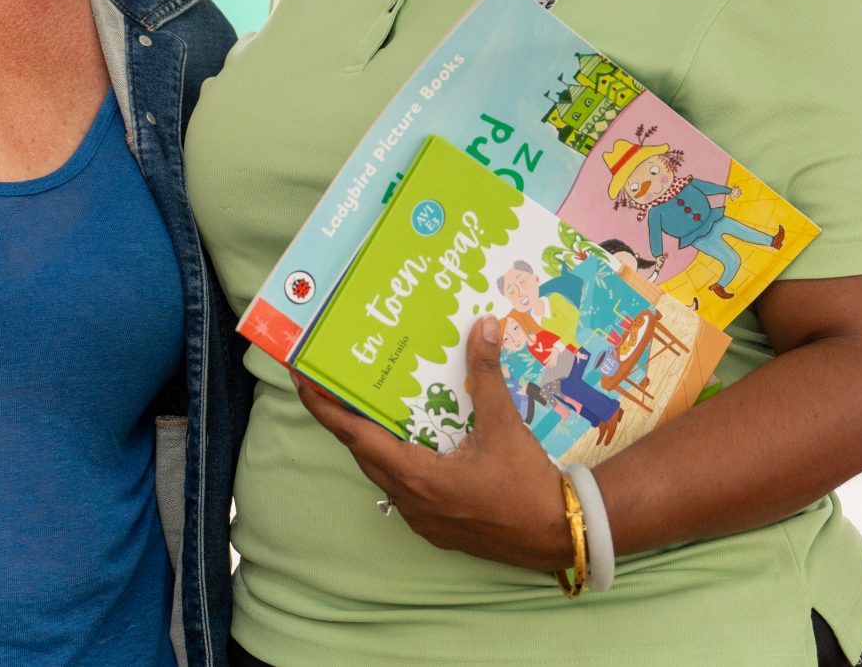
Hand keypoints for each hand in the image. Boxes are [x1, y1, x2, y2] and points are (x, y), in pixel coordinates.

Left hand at [295, 316, 576, 571]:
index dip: (325, 408)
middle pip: (364, 454)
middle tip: (336, 382)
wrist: (560, 534)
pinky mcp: (439, 526)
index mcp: (417, 477)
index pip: (355, 437)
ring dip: (374, 441)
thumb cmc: (526, 485)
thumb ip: (487, 376)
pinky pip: (406, 488)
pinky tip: (415, 439)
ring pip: (384, 472)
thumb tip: (483, 327)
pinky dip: (400, 460)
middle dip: (346, 419)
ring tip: (370, 405)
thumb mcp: (504, 425)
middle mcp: (411, 501)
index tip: (302, 380)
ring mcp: (423, 518)